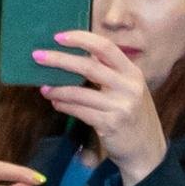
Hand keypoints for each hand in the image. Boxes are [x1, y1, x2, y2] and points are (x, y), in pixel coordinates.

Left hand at [34, 29, 167, 185]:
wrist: (146, 149)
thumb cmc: (131, 116)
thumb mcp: (127, 90)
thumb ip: (108, 76)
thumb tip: (74, 62)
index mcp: (132, 72)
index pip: (106, 47)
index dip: (82, 39)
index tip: (59, 36)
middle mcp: (129, 85)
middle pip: (89, 66)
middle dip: (60, 59)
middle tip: (38, 56)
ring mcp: (120, 105)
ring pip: (79, 91)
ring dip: (56, 88)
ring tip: (42, 87)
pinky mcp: (110, 124)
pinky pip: (79, 111)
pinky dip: (63, 105)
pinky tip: (54, 102)